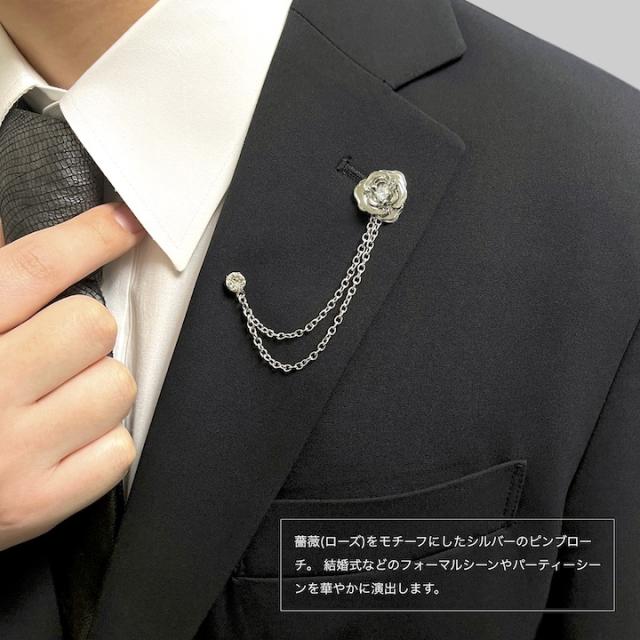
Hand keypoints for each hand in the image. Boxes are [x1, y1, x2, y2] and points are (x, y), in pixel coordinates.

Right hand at [0, 203, 144, 550]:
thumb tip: (17, 234)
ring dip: (97, 390)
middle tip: (55, 354)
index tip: (126, 222)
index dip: (89, 237)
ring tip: (54, 404)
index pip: (35, 268)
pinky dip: (102, 444)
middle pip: (93, 325)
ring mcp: (13, 453)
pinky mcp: (40, 503)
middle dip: (85, 333)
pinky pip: (119, 449)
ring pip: (117, 386)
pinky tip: (62, 445)